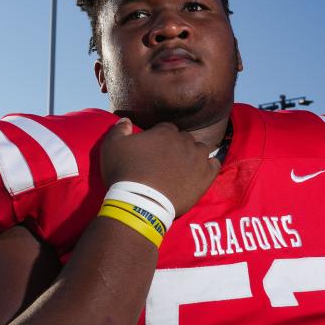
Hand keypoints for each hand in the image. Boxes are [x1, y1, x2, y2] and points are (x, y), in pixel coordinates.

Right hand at [101, 117, 220, 215]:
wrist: (140, 203)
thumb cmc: (124, 174)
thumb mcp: (111, 147)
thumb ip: (119, 129)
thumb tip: (126, 121)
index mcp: (165, 132)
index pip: (167, 129)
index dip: (160, 139)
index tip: (155, 150)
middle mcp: (184, 141)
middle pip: (184, 139)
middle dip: (177, 147)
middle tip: (167, 162)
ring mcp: (197, 159)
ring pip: (200, 149)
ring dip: (193, 155)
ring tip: (184, 168)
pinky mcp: (206, 177)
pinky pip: (214, 165)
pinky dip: (209, 166)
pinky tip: (201, 172)